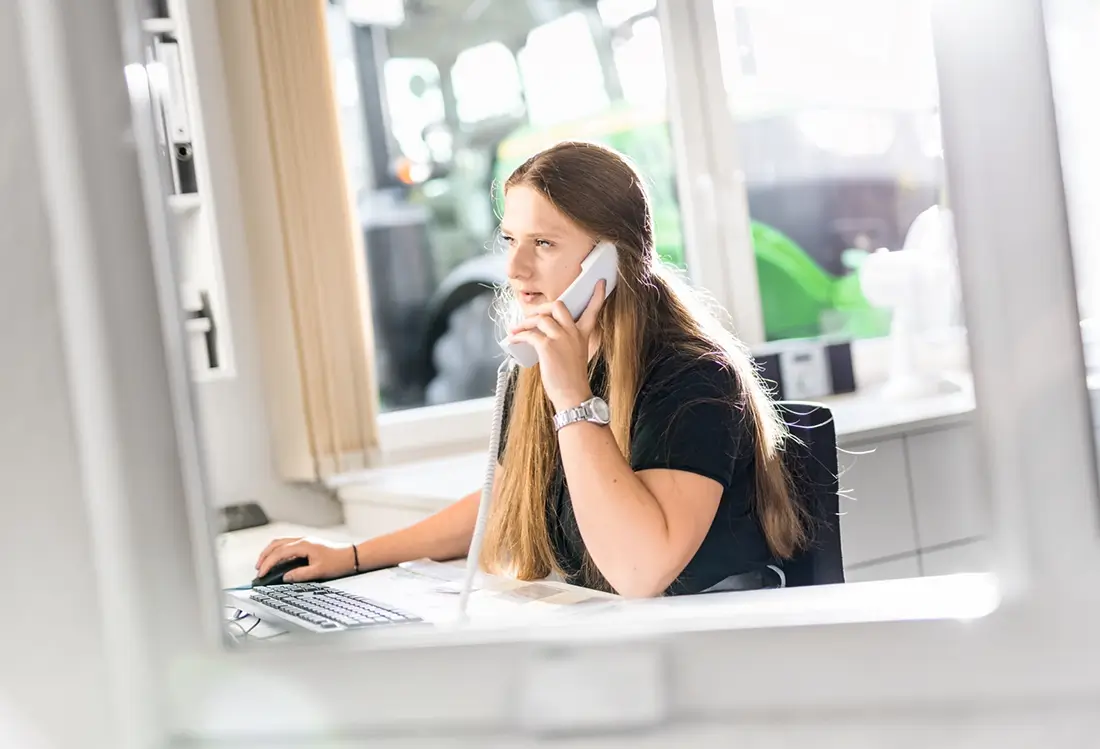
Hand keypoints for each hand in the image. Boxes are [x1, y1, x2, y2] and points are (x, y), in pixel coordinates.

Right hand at [254, 536, 356, 582]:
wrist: (351, 556)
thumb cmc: (338, 562)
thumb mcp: (318, 572)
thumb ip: (300, 575)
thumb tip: (284, 577)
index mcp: (303, 545)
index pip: (279, 553)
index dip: (267, 564)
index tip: (261, 574)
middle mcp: (302, 540)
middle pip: (276, 544)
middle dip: (264, 556)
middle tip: (258, 569)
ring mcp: (304, 540)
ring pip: (280, 542)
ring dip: (269, 552)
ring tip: (263, 564)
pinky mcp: (307, 544)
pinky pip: (287, 544)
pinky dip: (277, 551)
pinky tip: (277, 559)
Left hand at [507, 280, 606, 411]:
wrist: (573, 396)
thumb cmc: (571, 380)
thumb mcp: (575, 356)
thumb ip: (566, 342)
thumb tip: (544, 336)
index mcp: (582, 335)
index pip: (593, 310)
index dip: (597, 296)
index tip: (600, 283)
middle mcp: (573, 333)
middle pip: (559, 306)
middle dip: (542, 308)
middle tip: (532, 316)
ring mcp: (561, 338)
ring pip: (541, 318)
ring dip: (525, 323)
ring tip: (516, 330)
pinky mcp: (548, 346)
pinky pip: (530, 334)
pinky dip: (519, 336)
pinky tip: (514, 339)